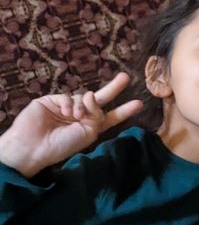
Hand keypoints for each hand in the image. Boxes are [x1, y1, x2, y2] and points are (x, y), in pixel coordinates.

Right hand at [0, 72, 142, 177]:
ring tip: (75, 116)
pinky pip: (68, 96)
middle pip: (100, 99)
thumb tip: (93, 98)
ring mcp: (66, 107)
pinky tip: (66, 112)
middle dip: (114, 88)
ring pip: (84, 97)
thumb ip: (97, 116)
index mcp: (91, 127)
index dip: (124, 111)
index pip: (111, 117)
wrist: (34, 147)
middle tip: (126, 77)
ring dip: (83, 105)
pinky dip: (69, 102)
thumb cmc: (62, 145)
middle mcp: (80, 116)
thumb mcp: (88, 133)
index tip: (139, 104)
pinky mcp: (52, 101)